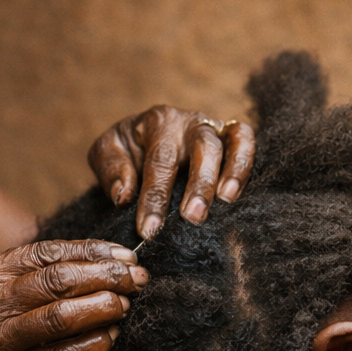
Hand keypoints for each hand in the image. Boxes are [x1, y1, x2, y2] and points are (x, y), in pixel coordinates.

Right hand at [0, 239, 146, 350]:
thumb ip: (6, 275)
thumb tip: (67, 259)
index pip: (43, 252)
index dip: (89, 250)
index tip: (121, 251)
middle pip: (58, 280)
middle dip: (106, 274)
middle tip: (138, 276)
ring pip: (62, 317)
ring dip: (102, 308)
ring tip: (126, 304)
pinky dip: (89, 347)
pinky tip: (110, 340)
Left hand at [88, 105, 254, 239]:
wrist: (141, 140)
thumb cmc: (125, 151)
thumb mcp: (106, 154)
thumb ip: (111, 171)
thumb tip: (124, 196)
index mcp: (157, 121)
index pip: (159, 161)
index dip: (155, 197)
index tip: (149, 230)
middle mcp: (189, 122)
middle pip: (201, 148)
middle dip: (198, 185)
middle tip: (192, 218)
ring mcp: (213, 127)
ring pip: (231, 142)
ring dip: (231, 173)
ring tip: (225, 202)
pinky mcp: (231, 136)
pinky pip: (245, 140)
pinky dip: (245, 163)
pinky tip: (235, 195)